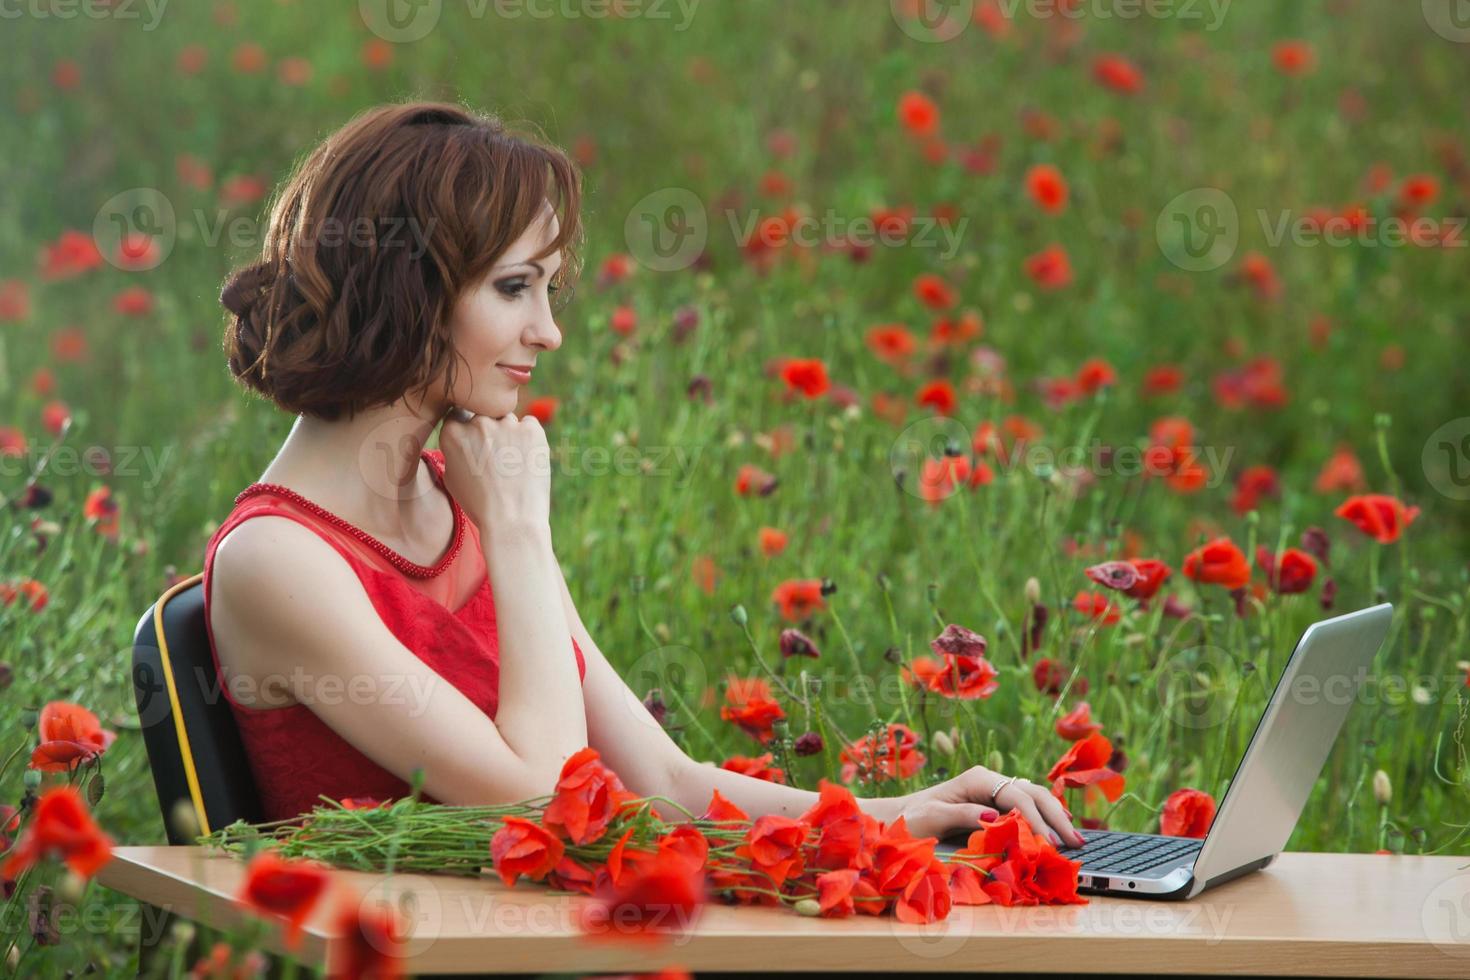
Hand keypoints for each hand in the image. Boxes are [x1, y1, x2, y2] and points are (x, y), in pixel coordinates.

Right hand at [439, 406, 551, 532]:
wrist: (512, 521)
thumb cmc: (480, 505)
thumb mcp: (452, 478)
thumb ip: (454, 449)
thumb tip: (460, 434)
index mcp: (453, 432)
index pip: (459, 415)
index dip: (468, 430)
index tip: (476, 445)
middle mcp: (478, 422)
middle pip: (484, 416)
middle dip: (489, 432)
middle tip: (497, 460)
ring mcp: (506, 424)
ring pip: (507, 420)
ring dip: (510, 435)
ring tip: (513, 465)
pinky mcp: (532, 429)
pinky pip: (530, 425)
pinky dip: (530, 438)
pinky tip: (527, 461)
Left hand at [892, 764, 1084, 847]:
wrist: (900, 817)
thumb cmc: (913, 818)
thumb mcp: (933, 817)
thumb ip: (963, 815)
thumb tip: (996, 816)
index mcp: (977, 778)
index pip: (1016, 796)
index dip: (1036, 819)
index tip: (1049, 842)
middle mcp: (990, 780)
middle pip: (1033, 793)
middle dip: (1056, 816)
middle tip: (1075, 842)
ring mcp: (994, 790)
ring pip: (1035, 797)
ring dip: (1056, 816)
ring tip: (1076, 839)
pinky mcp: (996, 802)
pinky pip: (1028, 806)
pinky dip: (1046, 817)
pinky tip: (1060, 829)